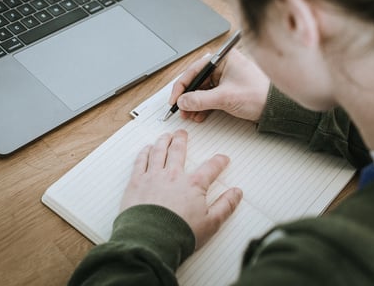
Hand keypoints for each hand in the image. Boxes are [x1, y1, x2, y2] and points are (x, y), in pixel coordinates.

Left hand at [120, 130, 242, 248]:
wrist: (150, 240)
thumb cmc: (179, 234)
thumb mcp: (211, 223)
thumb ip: (225, 205)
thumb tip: (236, 193)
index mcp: (193, 185)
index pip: (210, 168)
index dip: (219, 161)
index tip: (222, 158)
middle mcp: (173, 175)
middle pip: (178, 151)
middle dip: (182, 140)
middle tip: (182, 133)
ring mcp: (153, 177)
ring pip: (159, 151)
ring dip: (163, 141)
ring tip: (165, 136)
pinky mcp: (136, 182)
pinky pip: (140, 161)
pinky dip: (144, 152)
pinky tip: (146, 149)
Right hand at [169, 48, 270, 122]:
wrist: (276, 107)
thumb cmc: (258, 94)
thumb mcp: (225, 97)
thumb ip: (200, 100)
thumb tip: (183, 101)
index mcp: (222, 59)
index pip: (194, 70)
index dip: (181, 86)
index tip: (175, 100)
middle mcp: (223, 66)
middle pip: (196, 80)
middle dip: (187, 97)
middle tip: (181, 109)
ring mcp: (225, 77)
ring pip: (202, 90)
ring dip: (194, 103)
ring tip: (189, 115)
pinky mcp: (228, 89)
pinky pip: (210, 96)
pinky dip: (203, 106)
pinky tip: (199, 115)